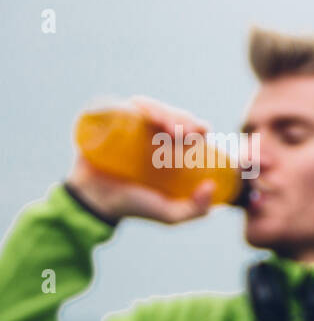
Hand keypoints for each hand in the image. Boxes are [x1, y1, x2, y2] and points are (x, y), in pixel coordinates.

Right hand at [68, 95, 216, 224]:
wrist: (95, 202)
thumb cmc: (134, 206)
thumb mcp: (170, 214)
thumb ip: (197, 210)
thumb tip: (211, 186)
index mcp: (171, 148)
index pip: (191, 129)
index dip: (198, 127)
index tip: (197, 137)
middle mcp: (153, 133)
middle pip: (173, 115)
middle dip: (183, 119)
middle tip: (182, 134)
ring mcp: (131, 125)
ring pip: (153, 107)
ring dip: (164, 111)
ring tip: (167, 128)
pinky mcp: (110, 120)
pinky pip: (125, 105)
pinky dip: (140, 105)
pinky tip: (148, 115)